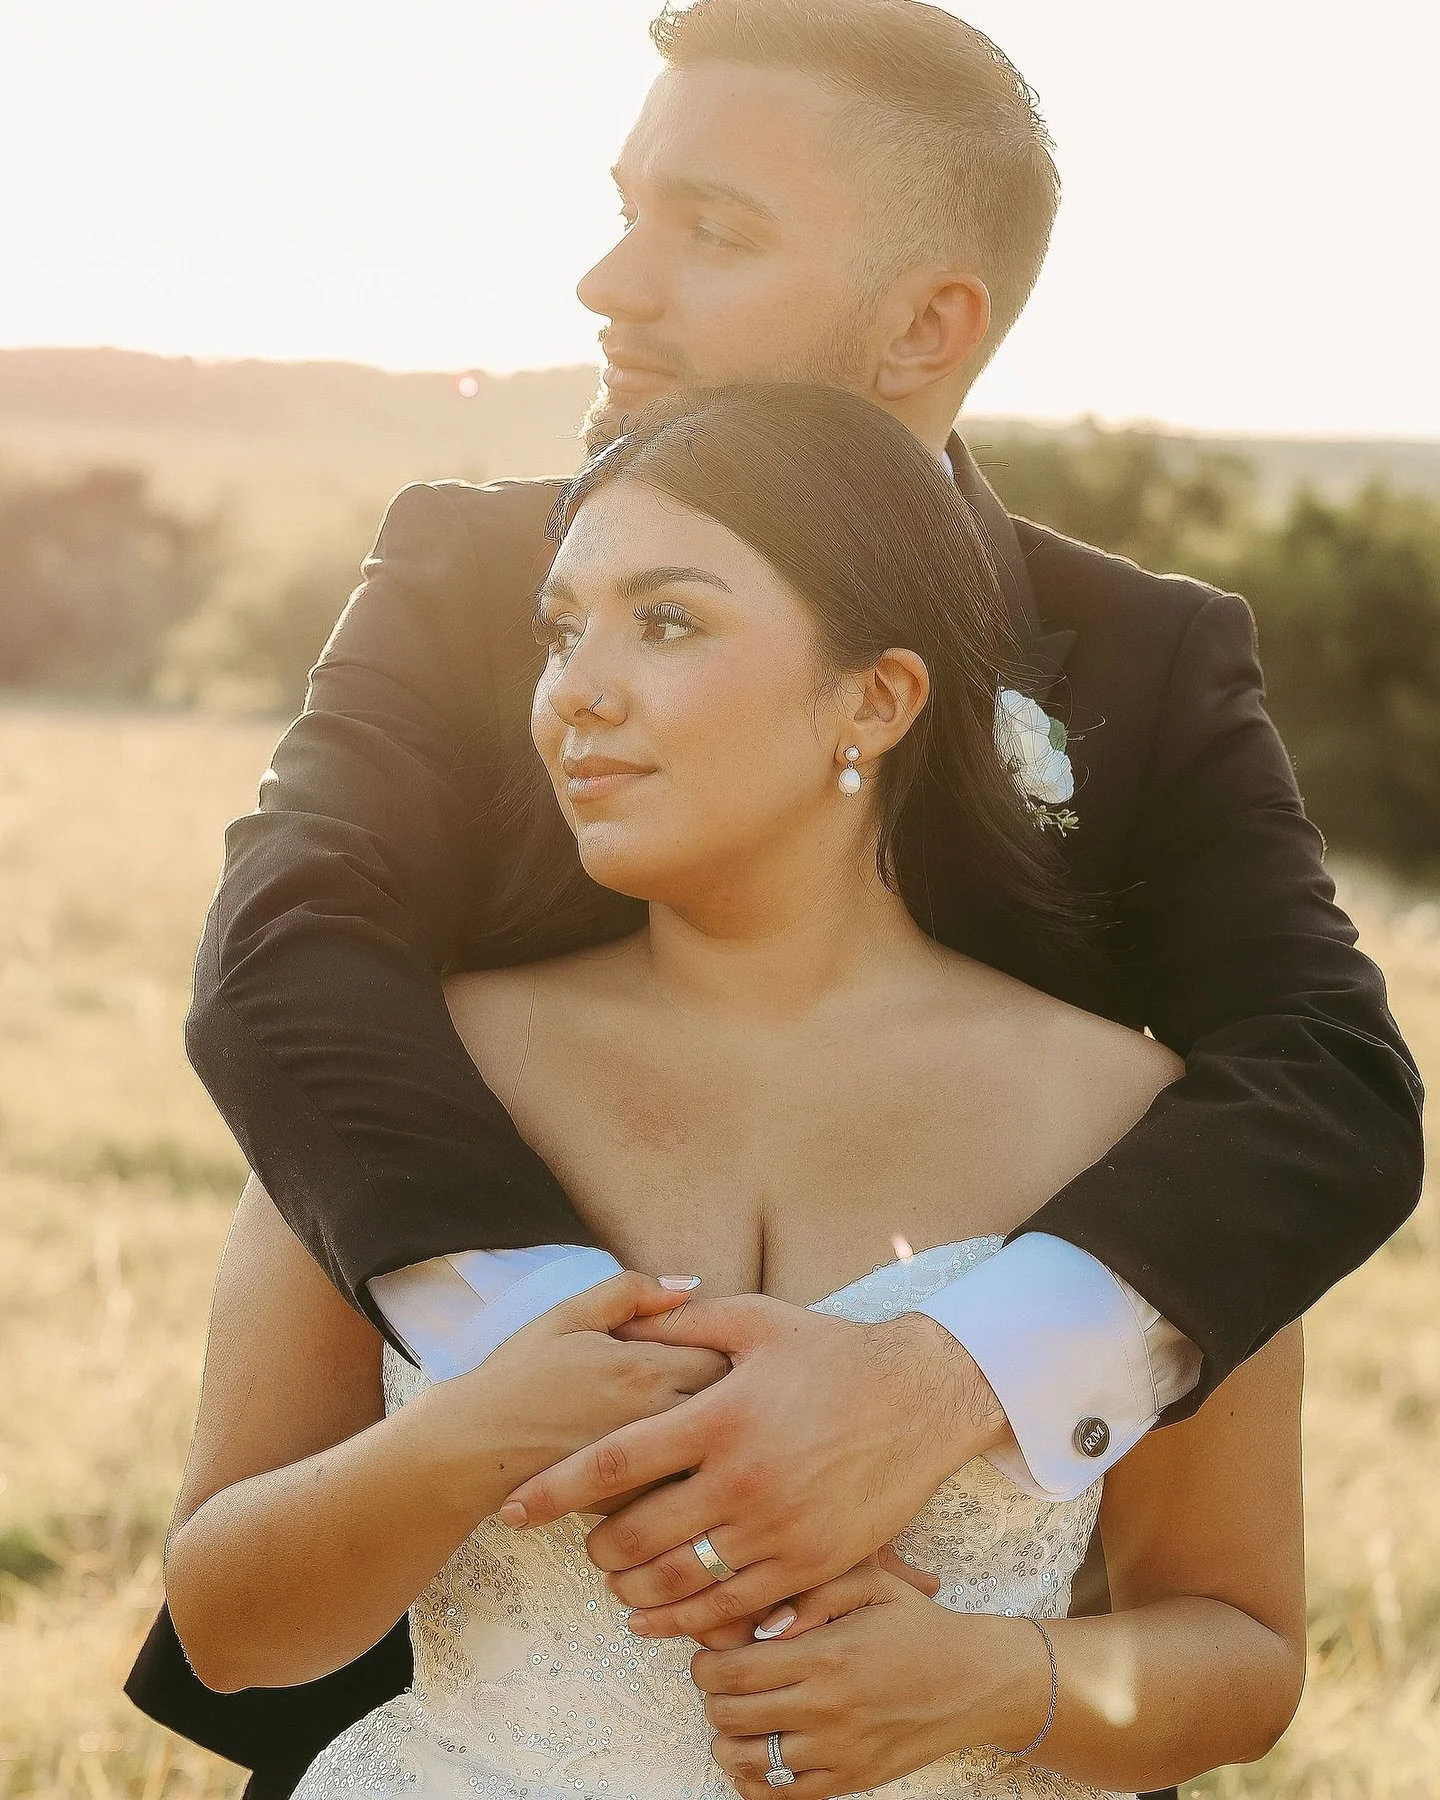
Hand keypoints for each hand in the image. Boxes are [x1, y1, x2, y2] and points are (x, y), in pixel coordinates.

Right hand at [416, 1272, 729, 1504]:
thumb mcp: (569, 1315)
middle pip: (731, 1402)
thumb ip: (631, 1292)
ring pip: (716, 1449)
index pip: (724, 1351)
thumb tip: (686, 1285)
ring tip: (709, 1418)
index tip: (720, 1343)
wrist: (474, 1448)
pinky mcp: (636, 1502)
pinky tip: (680, 1456)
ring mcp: (649, 1467)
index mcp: (645, 1367)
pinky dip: (691, 1469)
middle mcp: (656, 1418)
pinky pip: (686, 1486)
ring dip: (718, 1432)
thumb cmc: (519, 1375)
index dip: (729, 1345)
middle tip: (724, 1381)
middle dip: (733, 1389)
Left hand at [497, 1294, 1005, 1637]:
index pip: (617, 1462)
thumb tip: (624, 1325)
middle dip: (596, 1547)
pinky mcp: (809, 1564)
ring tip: (616, 1584)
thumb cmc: (833, 1352)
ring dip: (635, 1590)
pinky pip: (733, 1608)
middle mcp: (742, 1479)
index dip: (557, 1490)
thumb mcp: (755, 1320)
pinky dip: (689, 1620)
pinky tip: (663, 1619)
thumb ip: (683, 1327)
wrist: (921, 1397)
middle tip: (584, 1545)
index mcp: (720, 1417)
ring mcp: (777, 1529)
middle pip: (639, 1534)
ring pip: (681, 1582)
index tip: (517, 1508)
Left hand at [692, 1566, 1047, 1799]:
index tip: (708, 1657)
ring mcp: (838, 1752)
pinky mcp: (850, 1782)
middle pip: (729, 1716)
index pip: (733, 1671)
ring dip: (728, 1741)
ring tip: (737, 1720)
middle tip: (721, 1684)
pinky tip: (760, 1755)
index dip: (705, 1665)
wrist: (974, 1682)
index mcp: (826, 1656)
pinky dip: (756, 1782)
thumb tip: (765, 1626)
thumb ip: (813, 1592)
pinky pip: (782, 1797)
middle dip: (712, 1698)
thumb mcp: (872, 1583)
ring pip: (747, 1762)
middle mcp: (827, 1709)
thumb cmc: (918, 1626)